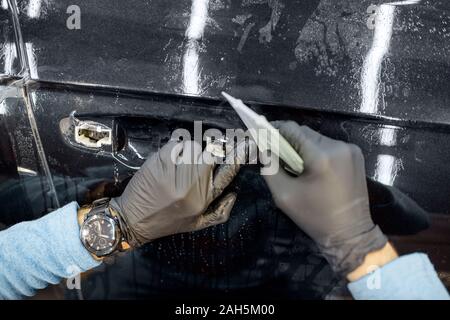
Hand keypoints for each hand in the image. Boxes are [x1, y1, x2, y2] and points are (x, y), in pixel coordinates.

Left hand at [110, 139, 245, 246]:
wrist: (133, 221)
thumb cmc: (166, 222)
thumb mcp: (197, 225)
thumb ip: (219, 212)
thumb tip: (235, 193)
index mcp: (204, 200)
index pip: (227, 174)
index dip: (239, 156)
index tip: (248, 143)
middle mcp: (193, 186)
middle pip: (210, 155)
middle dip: (204, 155)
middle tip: (193, 160)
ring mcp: (176, 173)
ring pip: (193, 147)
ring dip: (187, 151)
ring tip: (176, 165)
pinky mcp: (160, 163)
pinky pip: (176, 143)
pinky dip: (174, 146)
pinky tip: (166, 159)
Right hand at [263, 121, 386, 275]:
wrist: (350, 234)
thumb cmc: (314, 217)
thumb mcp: (283, 195)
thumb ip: (270, 168)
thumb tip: (263, 148)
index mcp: (321, 156)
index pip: (291, 129)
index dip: (273, 130)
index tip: (260, 135)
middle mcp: (338, 146)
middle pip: (304, 132)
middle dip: (287, 140)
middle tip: (275, 154)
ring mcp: (350, 149)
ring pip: (316, 138)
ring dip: (302, 146)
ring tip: (293, 164)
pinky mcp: (356, 155)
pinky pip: (328, 146)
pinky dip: (316, 152)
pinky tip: (311, 167)